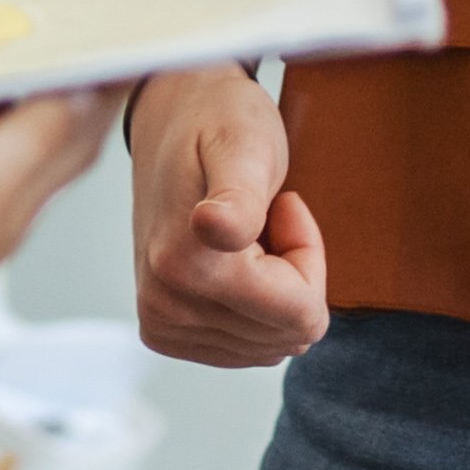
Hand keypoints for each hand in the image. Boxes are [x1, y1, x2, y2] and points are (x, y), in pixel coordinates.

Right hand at [128, 63, 329, 366]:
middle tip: (268, 217)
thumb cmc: (219, 123)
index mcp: (184, 262)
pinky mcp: (163, 332)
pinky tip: (236, 260)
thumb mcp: (246, 144)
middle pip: (286, 334)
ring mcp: (161, 323)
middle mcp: (164, 305)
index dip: (308, 256)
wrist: (172, 121)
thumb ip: (240, 196)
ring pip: (268, 345)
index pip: (301, 314)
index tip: (284, 206)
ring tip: (251, 234)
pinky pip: (244, 348)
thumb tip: (213, 228)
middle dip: (295, 275)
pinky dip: (255, 308)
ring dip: (276, 292)